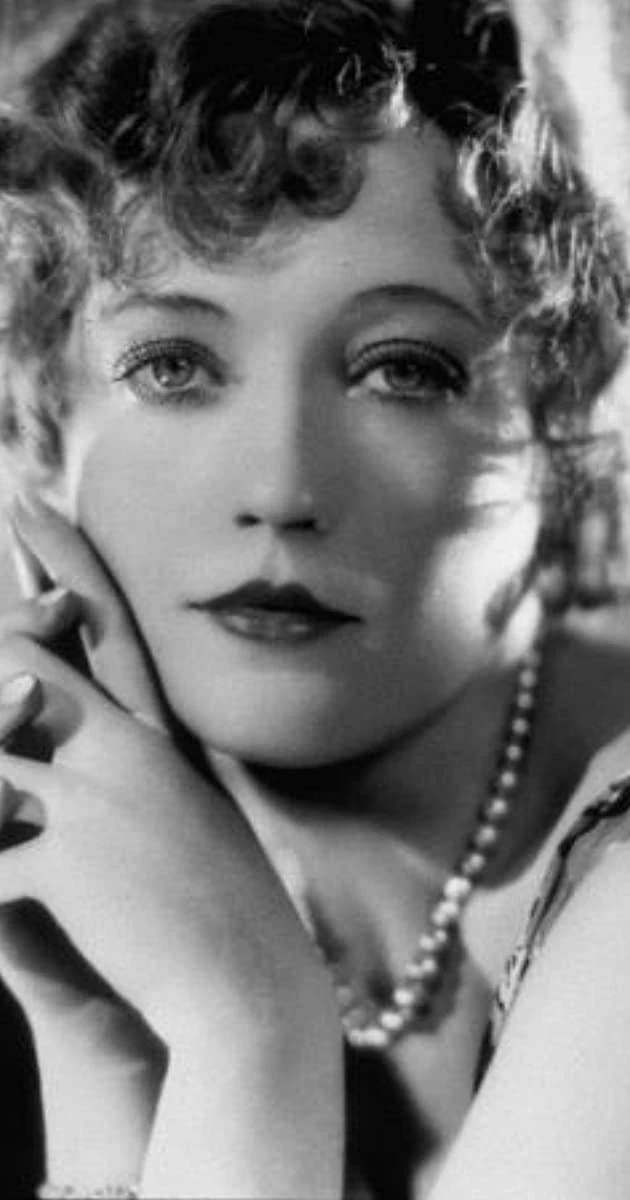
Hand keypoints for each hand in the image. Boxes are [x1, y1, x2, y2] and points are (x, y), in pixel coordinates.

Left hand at [0, 498, 335, 1046]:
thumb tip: (127, 747)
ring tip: (5, 806)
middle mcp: (123, 752)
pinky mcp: (61, 860)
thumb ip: (153, 775)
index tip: (27, 506)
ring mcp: (91, 800)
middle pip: (22, 664)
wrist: (252, 991)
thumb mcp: (197, 820)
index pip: (110, 626)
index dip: (68, 559)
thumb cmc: (230, 912)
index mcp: (158, 738)